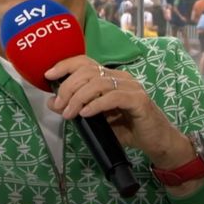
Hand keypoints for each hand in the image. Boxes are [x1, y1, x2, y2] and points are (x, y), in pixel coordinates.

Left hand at [44, 55, 193, 169]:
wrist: (156, 141)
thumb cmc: (126, 127)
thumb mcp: (95, 117)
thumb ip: (75, 108)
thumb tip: (52, 103)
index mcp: (109, 76)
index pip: (84, 62)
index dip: (64, 65)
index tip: (48, 76)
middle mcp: (120, 77)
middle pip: (87, 72)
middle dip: (68, 88)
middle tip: (59, 106)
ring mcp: (131, 87)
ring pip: (98, 83)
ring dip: (78, 98)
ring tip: (70, 113)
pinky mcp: (139, 100)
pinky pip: (113, 97)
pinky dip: (96, 104)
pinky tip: (86, 113)